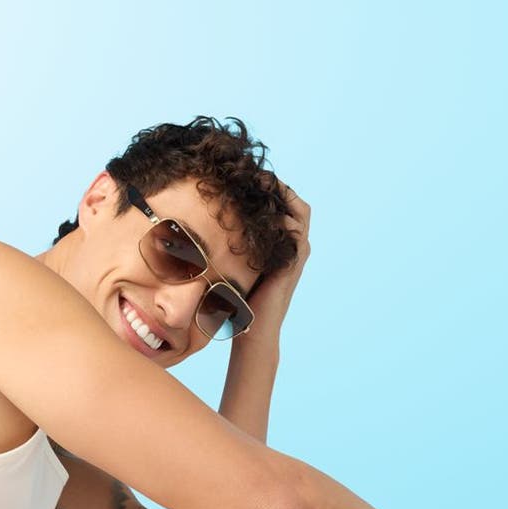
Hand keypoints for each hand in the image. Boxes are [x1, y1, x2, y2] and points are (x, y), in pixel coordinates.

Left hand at [244, 180, 310, 333]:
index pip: (286, 206)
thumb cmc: (241, 301)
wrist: (253, 332)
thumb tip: (206, 222)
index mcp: (284, 245)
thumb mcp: (237, 263)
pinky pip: (297, 232)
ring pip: (301, 213)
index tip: (250, 178)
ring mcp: (297, 255)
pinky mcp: (293, 265)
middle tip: (258, 176)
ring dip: (283, 196)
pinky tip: (264, 214)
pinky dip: (284, 220)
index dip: (273, 189)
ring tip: (262, 186)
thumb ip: (235, 243)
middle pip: (297, 204)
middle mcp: (295, 247)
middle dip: (279, 188)